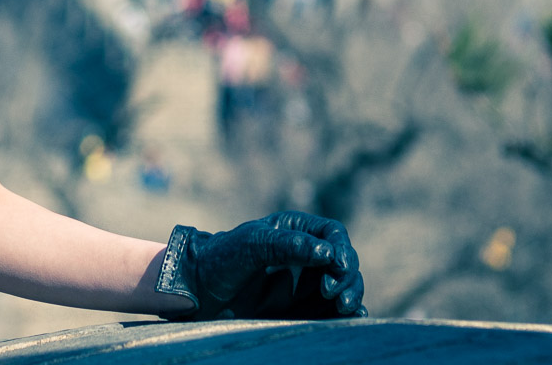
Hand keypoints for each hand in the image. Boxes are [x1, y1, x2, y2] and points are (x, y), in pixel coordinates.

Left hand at [155, 211, 365, 320]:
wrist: (198, 294)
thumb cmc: (221, 260)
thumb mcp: (250, 245)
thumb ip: (286, 245)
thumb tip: (327, 253)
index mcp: (294, 231)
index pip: (331, 234)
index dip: (342, 249)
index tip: (338, 266)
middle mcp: (305, 256)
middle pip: (343, 262)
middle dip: (347, 277)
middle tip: (333, 293)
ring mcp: (305, 285)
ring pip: (343, 287)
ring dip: (351, 296)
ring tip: (345, 309)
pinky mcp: (303, 311)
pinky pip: (332, 312)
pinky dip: (347, 316)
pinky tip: (353, 321)